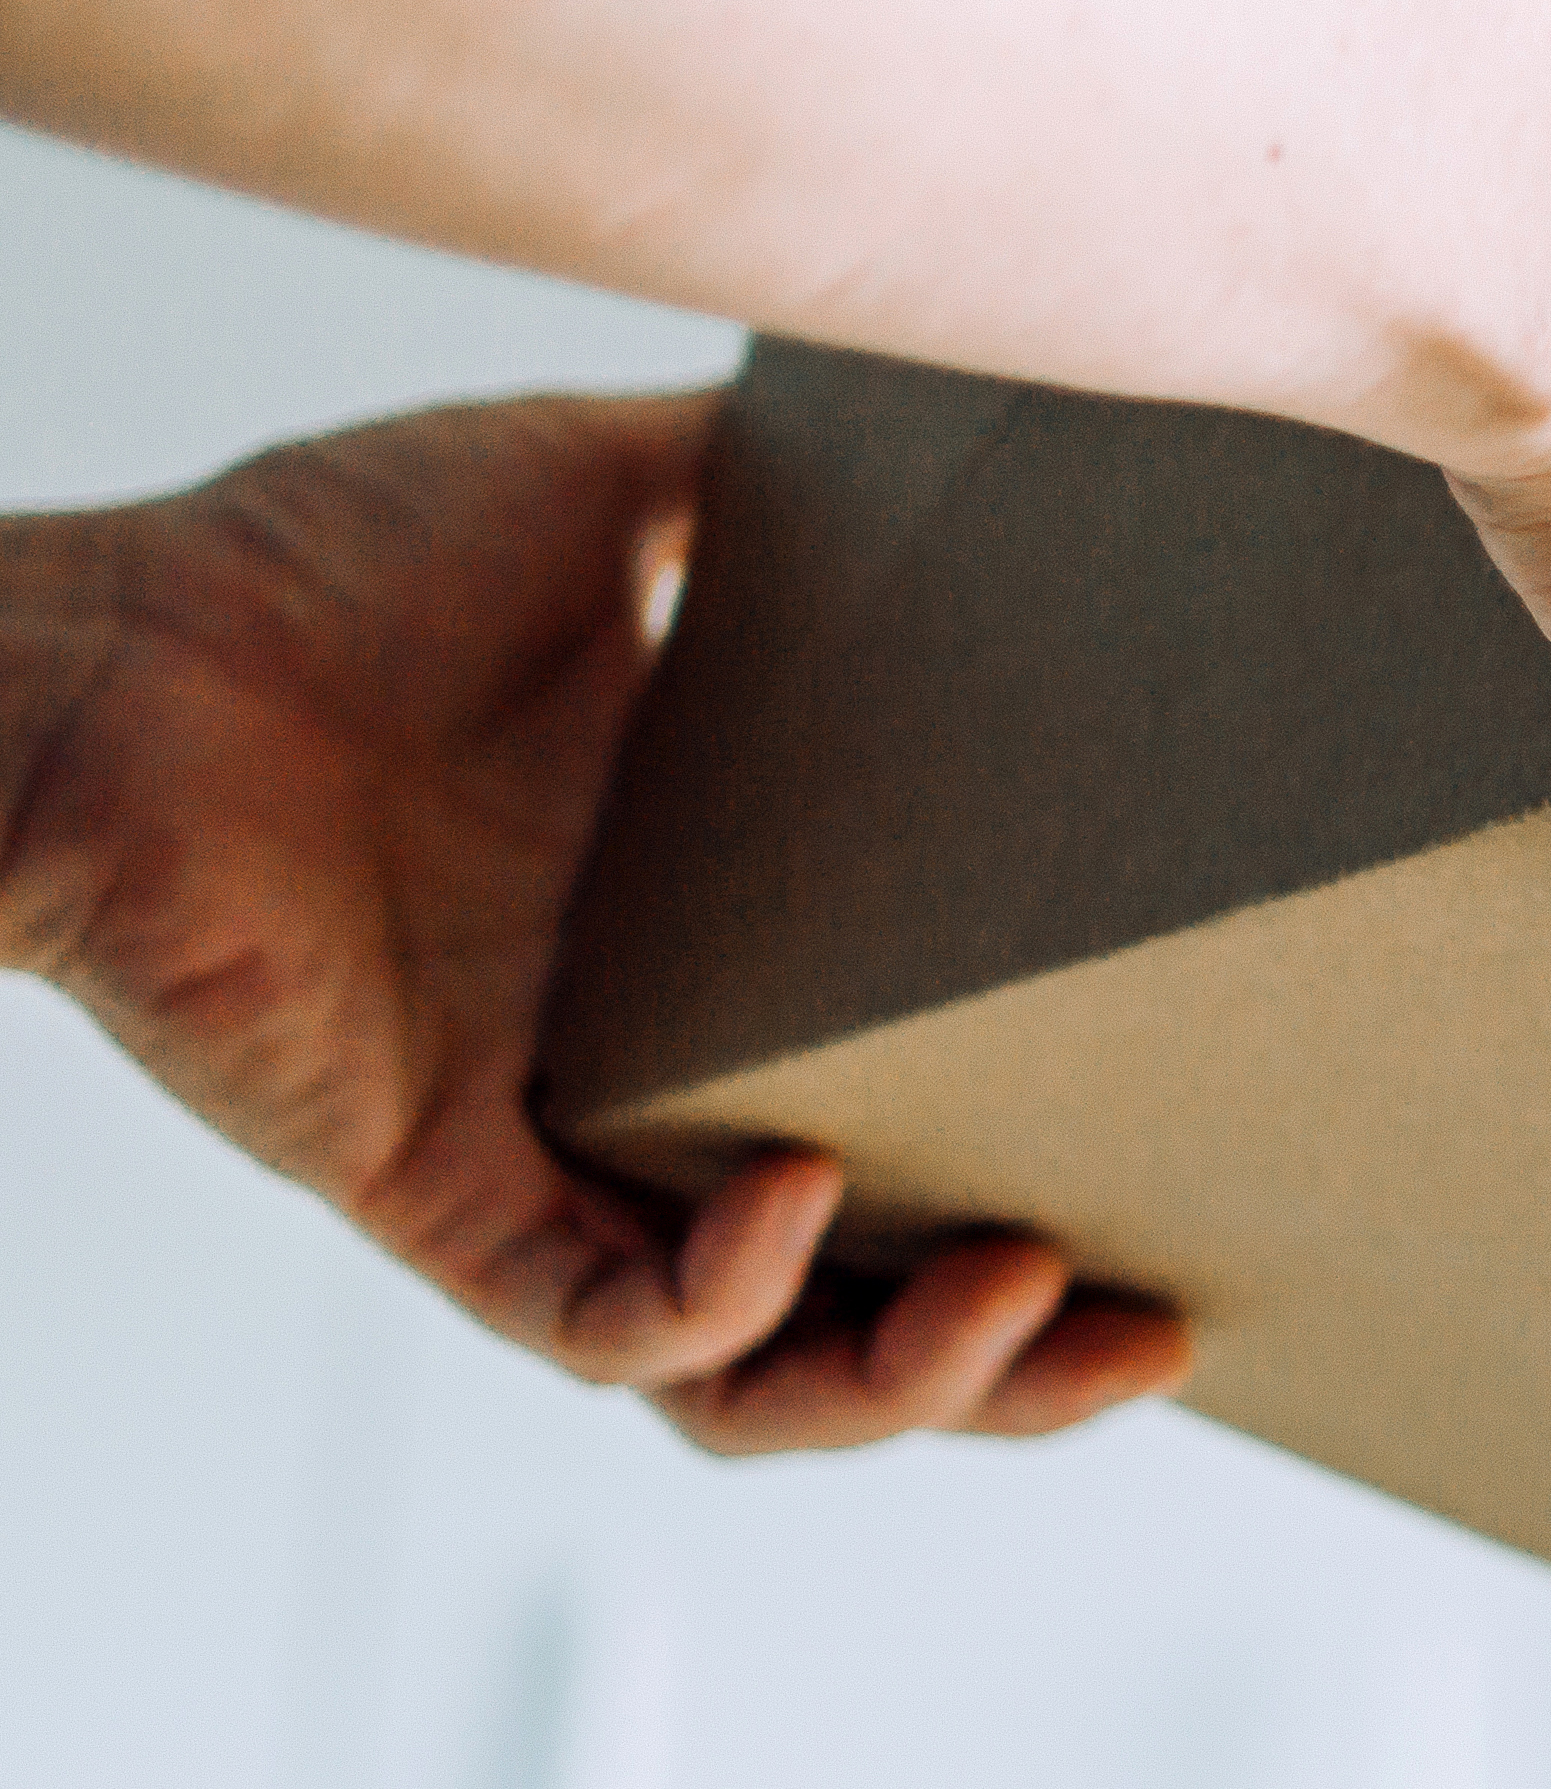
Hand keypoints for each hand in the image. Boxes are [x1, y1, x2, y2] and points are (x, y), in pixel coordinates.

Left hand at [0, 394, 1189, 1451]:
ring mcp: (541, 1161)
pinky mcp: (426, 1196)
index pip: (922, 1140)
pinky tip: (803, 1205)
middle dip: (1026, 1371)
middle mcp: (642, 1099)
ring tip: (1030, 1306)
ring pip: (748, 1381)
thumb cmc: (304, 572)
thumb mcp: (601, 498)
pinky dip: (712, 1301)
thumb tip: (934, 405)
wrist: (98, 651)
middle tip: (1163, 1335)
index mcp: (713, 969)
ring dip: (903, 1383)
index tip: (1201, 1174)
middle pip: (872, 1320)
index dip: (1057, 1195)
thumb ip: (759, 485)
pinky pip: (592, 1324)